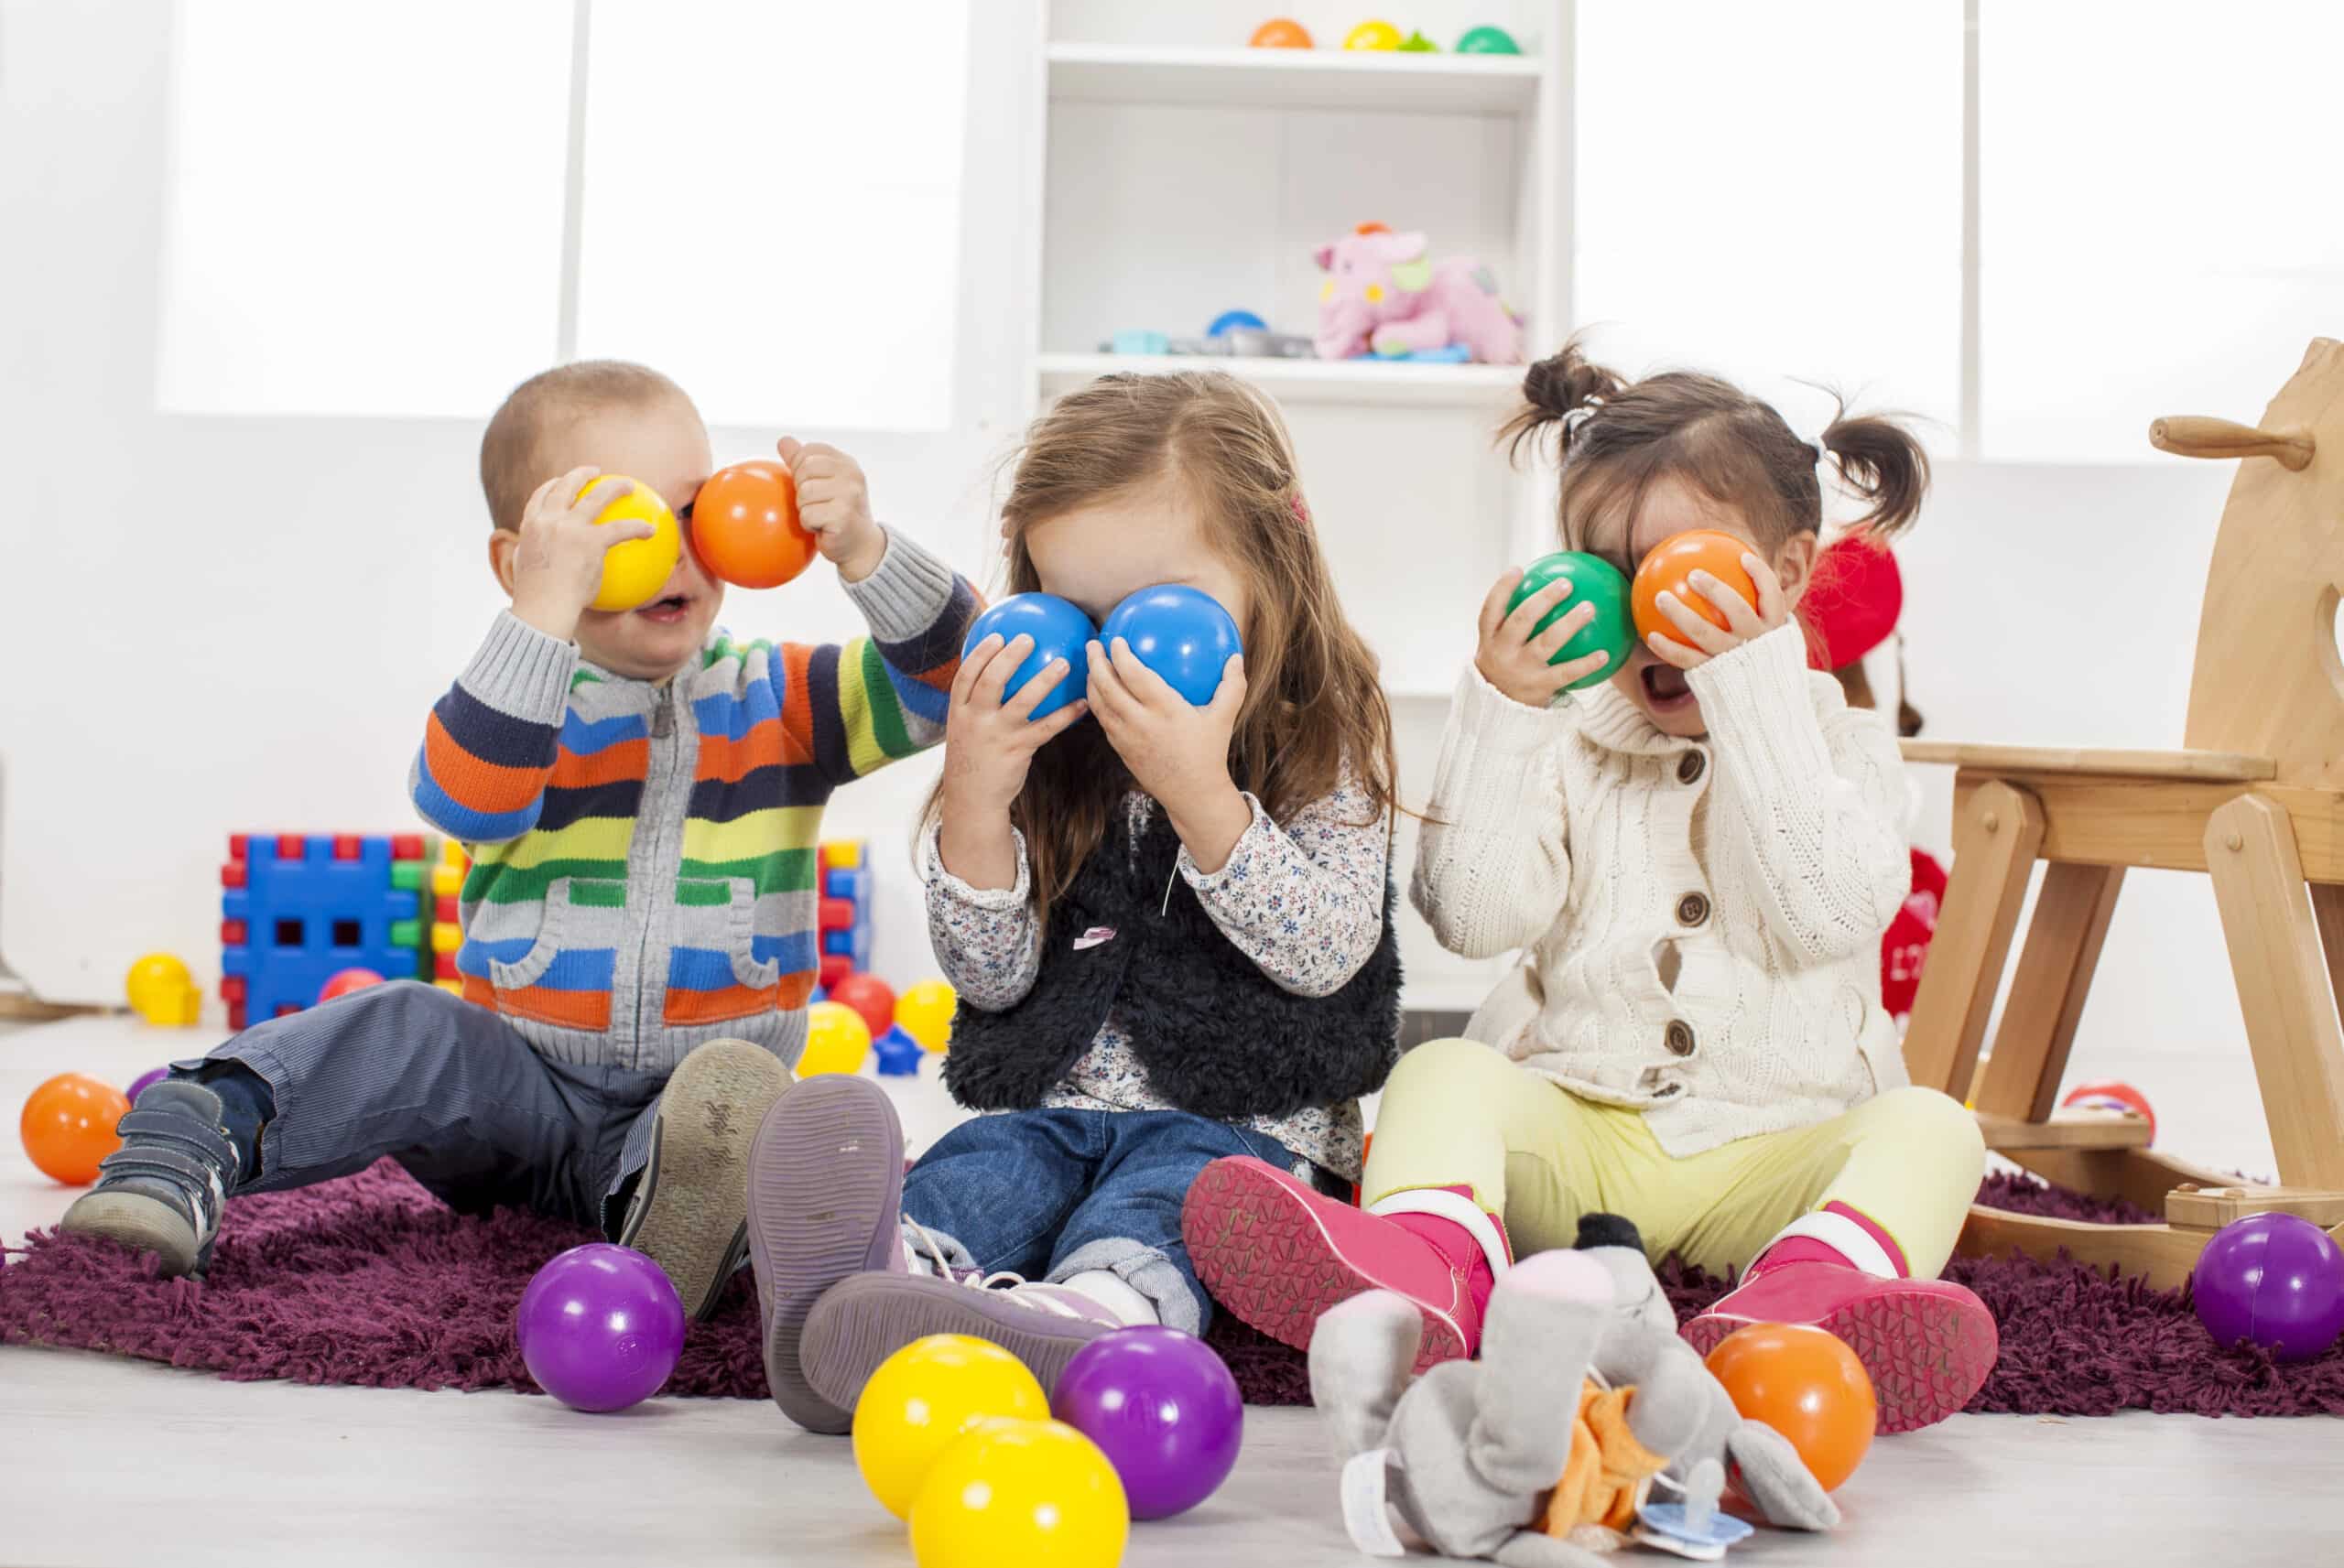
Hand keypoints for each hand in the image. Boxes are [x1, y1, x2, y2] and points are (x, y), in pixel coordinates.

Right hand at [508, 466, 655, 641]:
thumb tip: (543, 563)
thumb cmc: (536, 599)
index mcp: (530, 526)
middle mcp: (548, 520)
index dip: (553, 485)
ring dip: (615, 487)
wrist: (543, 606)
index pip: (540, 497)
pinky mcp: (590, 540)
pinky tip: (650, 529)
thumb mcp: (524, 570)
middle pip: (566, 486)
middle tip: (595, 471)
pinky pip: (620, 528)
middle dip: (582, 474)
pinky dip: (637, 527)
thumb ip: (533, 558)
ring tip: (629, 485)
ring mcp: (569, 527)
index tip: (562, 481)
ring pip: (597, 497)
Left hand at [776, 437, 883, 581]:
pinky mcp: (843, 515)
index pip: (808, 452)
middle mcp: (852, 475)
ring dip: (805, 509)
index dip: (800, 469)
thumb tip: (783, 441)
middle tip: (818, 504)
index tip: (813, 485)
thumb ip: (803, 461)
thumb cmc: (839, 513)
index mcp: (846, 463)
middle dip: (801, 491)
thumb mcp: (823, 482)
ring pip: (804, 493)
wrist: (861, 546)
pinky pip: (807, 515)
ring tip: (821, 516)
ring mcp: (850, 494)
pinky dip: (809, 525)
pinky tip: (823, 528)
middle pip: (803, 470)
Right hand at [940, 633, 1090, 817]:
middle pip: (991, 681)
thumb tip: (996, 679)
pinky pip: (1046, 727)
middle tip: (1029, 639)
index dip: (981, 654)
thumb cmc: (973, 760)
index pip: (966, 676)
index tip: (997, 636)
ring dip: (1045, 680)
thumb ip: (976, 707)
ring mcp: (997, 735)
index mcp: (959, 712)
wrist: (972, 799)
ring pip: (1022, 701)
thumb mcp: (964, 731)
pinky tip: (1082, 703)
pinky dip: (1066, 714)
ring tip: (1064, 664)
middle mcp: (976, 720)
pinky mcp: (1018, 749)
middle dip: (1010, 657)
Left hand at [1087, 639, 1251, 869]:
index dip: (1121, 656)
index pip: (1134, 676)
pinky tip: (1100, 695)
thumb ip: (1232, 686)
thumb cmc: (1210, 753)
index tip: (1116, 640)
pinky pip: (1103, 722)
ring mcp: (1127, 738)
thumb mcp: (1224, 718)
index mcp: (1165, 710)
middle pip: (1107, 687)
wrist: (1192, 795)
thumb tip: (1236, 657)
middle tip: (1092, 645)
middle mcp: (1140, 722)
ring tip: (1091, 666)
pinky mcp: (1121, 750)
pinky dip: (1097, 704)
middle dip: (1095, 663)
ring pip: (1099, 705)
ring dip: (1091, 683)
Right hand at [1474, 568, 1610, 706]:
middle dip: (1544, 599)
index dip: (1502, 588)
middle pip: (1521, 620)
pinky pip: (1567, 672)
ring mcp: (1520, 671)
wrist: (1498, 714)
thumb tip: (1542, 591)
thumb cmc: (1506, 670)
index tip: (1518, 569)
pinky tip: (1605, 654)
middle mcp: (1502, 653)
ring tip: (1589, 607)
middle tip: (1566, 583)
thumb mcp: (1498, 650)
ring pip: (1547, 642)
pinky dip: (1587, 663)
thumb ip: (1511, 625)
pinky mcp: (1539, 688)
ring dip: (1569, 623)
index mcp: (1488, 641)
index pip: (1490, 610)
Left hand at [1644, 551, 1789, 670]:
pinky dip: (1667, 647)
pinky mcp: (1713, 674)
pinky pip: (1687, 658)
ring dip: (1680, 614)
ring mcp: (1733, 658)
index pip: (1772, 596)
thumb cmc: (1757, 659)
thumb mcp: (1767, 638)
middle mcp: (1755, 641)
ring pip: (1705, 632)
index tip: (1742, 556)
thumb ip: (1755, 612)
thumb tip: (1735, 575)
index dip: (1760, 575)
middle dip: (1714, 590)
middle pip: (1736, 610)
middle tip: (1692, 574)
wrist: (1759, 706)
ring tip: (1661, 597)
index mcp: (1773, 628)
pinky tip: (1650, 635)